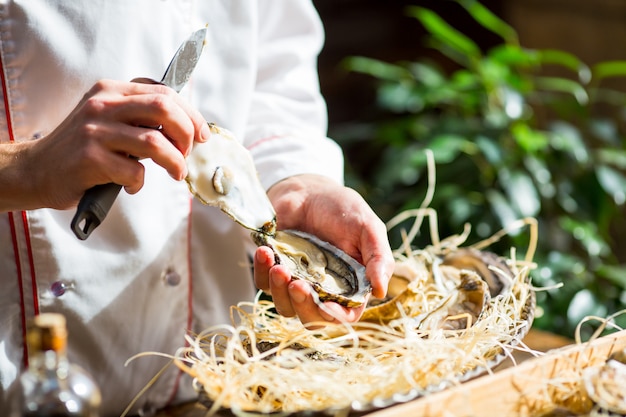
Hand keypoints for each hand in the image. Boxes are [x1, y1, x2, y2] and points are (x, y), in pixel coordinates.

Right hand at [0, 79, 209, 211]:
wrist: (37, 170)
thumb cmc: (83, 147)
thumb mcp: (109, 118)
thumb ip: (141, 115)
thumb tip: (188, 126)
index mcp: (112, 90)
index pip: (165, 92)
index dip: (192, 115)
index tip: (202, 135)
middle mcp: (103, 105)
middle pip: (164, 109)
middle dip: (187, 134)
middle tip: (188, 154)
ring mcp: (95, 131)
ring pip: (155, 142)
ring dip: (175, 163)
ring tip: (176, 173)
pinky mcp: (90, 158)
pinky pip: (134, 172)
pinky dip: (140, 183)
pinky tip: (131, 185)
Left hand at [253, 174, 394, 324]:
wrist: (308, 188)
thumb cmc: (342, 208)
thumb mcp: (368, 227)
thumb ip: (378, 257)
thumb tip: (381, 290)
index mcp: (350, 285)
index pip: (345, 315)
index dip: (336, 316)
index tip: (326, 306)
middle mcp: (323, 289)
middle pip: (312, 318)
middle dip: (303, 306)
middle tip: (297, 285)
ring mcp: (296, 281)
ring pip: (285, 306)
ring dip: (280, 290)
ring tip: (278, 266)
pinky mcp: (273, 271)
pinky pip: (263, 283)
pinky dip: (262, 272)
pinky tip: (266, 253)